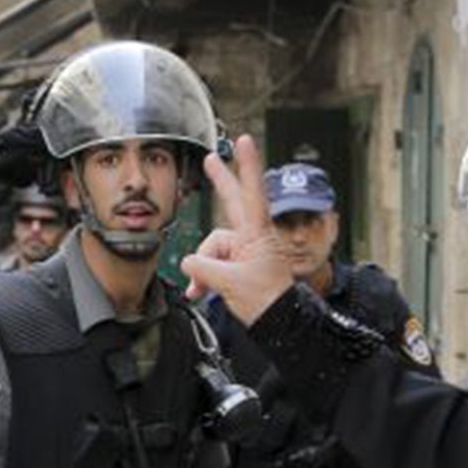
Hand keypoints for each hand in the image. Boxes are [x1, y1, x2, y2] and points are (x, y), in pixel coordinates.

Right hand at [178, 136, 296, 323]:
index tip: (245, 141)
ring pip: (213, 249)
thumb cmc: (265, 302)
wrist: (279, 325)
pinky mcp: (240, 267)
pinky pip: (215, 265)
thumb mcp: (228, 282)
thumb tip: (189, 263)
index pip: (252, 193)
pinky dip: (205, 278)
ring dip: (202, 269)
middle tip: (212, 161)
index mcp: (257, 234)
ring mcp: (246, 252)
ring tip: (201, 290)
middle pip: (232, 205)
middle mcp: (252, 238)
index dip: (247, 166)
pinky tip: (199, 292)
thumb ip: (203, 267)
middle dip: (221, 183)